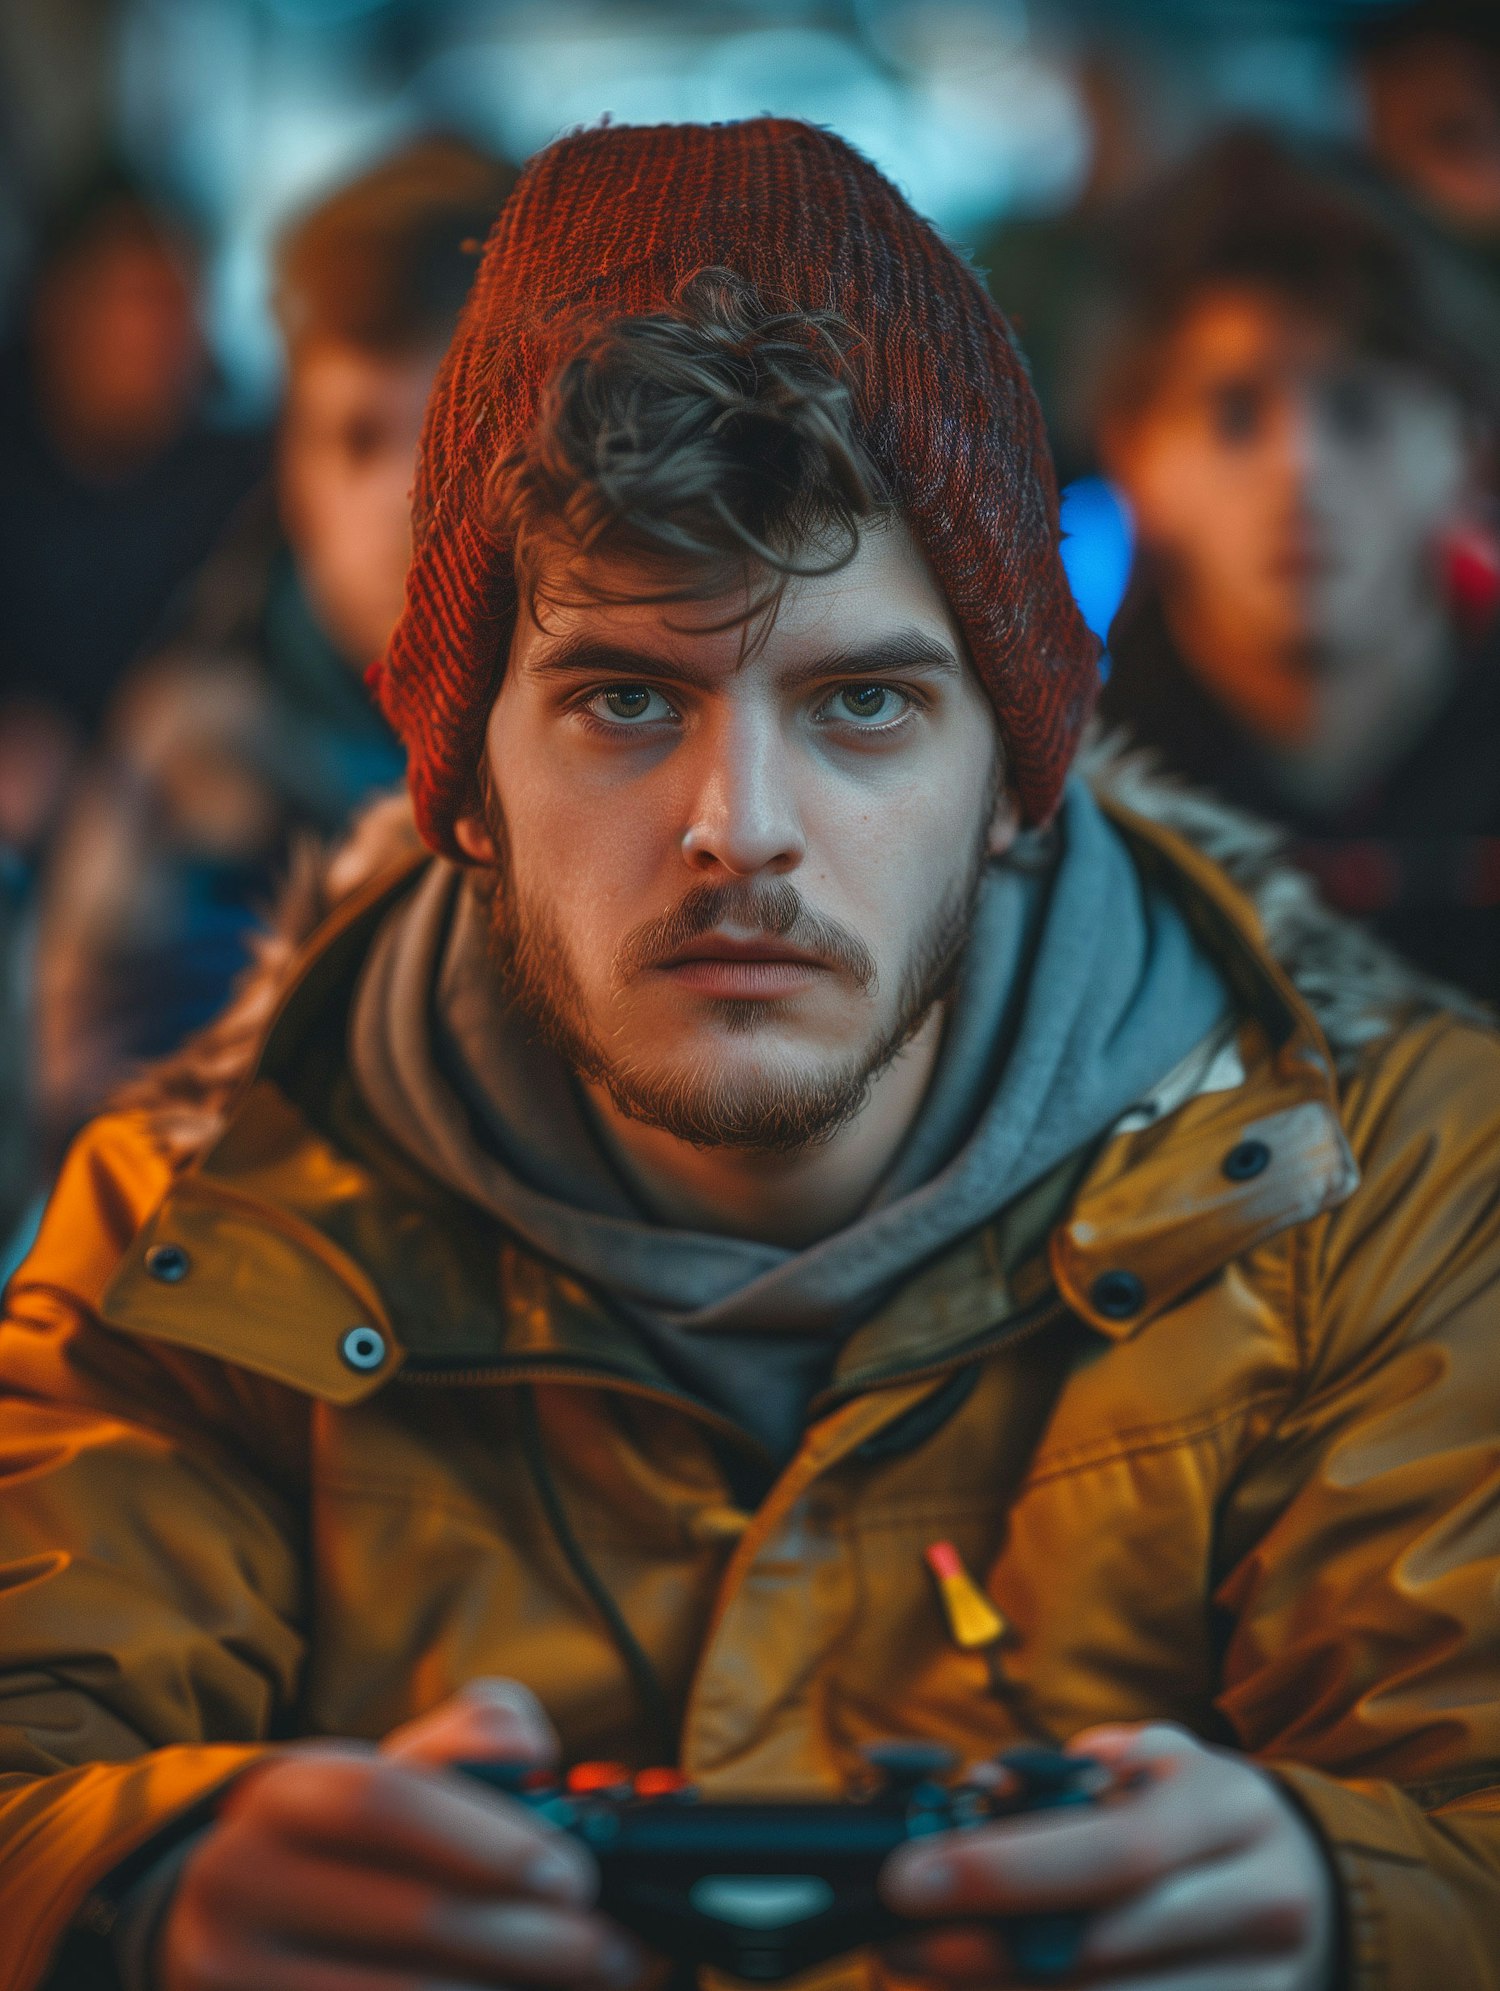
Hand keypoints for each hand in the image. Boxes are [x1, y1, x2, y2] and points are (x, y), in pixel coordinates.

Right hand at [160, 1678, 645, 1990]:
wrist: (234, 1920)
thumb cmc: (351, 1838)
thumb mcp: (396, 1767)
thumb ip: (475, 1737)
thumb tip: (537, 1755)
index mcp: (284, 1795)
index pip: (385, 1802)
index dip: (487, 1841)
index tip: (573, 1878)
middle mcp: (240, 1882)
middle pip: (411, 1917)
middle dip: (528, 1940)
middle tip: (609, 1951)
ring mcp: (234, 1975)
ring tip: (584, 1986)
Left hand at [880, 1723, 1337, 1989]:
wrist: (1310, 1883)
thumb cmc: (1196, 1812)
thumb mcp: (1149, 1766)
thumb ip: (1066, 1777)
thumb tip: (973, 1796)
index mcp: (1229, 1811)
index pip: (1111, 1851)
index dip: (1004, 1872)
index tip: (905, 1880)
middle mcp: (1263, 1904)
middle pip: (1103, 1954)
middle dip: (984, 1954)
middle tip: (894, 1943)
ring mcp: (1267, 1987)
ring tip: (926, 1970)